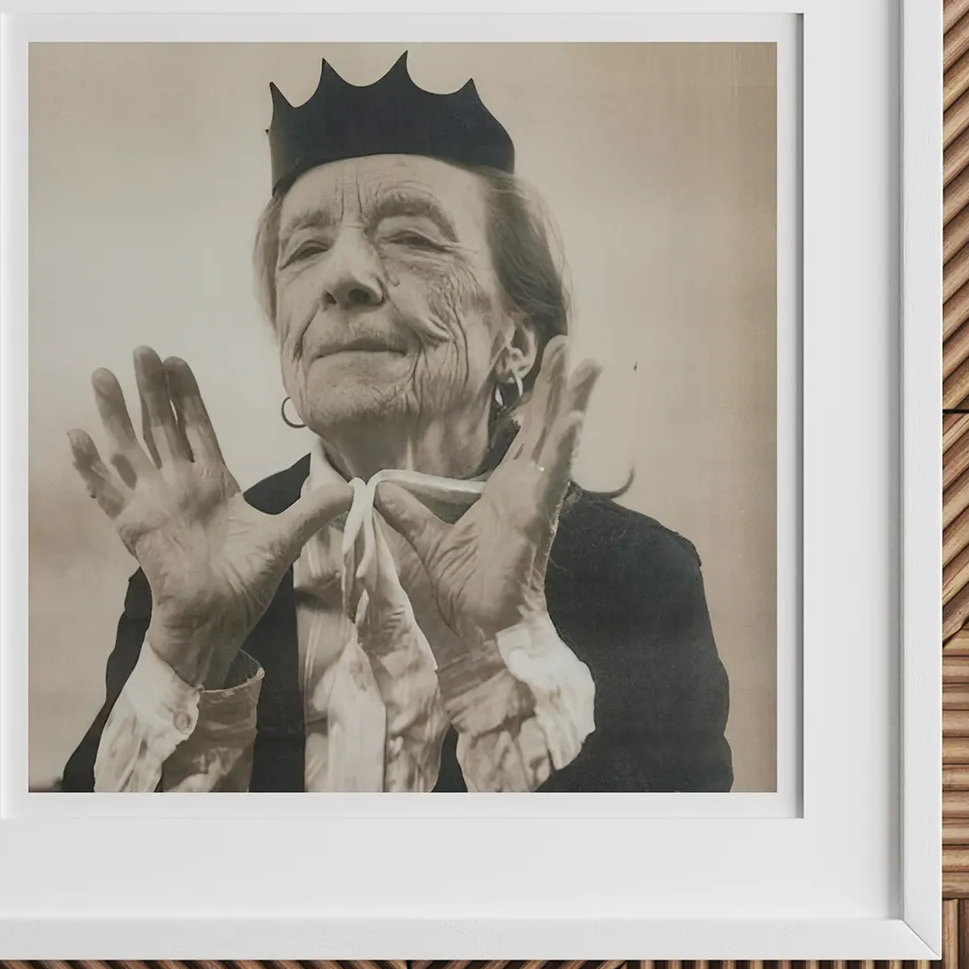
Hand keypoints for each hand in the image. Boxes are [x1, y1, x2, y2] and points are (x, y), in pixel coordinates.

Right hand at [68, 346, 350, 687]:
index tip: (177, 361)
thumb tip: (353, 488)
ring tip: (101, 374)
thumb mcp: (285, 538)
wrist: (219, 622)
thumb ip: (314, 509)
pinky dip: (90, 464)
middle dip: (152, 388)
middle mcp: (179, 484)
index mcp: (212, 481)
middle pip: (162, 425)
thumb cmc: (246, 582)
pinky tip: (76, 435)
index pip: (196, 426)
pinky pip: (106, 489)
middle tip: (142, 349)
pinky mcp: (134, 524)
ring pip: (130, 446)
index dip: (187, 395)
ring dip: (115, 412)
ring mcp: (153, 501)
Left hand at [373, 336, 598, 649]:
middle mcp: (528, 488)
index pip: (525, 434)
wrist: (485, 626)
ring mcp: (537, 499)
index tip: (543, 364)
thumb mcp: (430, 541)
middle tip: (568, 343)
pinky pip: (553, 476)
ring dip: (572, 402)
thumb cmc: (470, 588)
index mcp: (507, 489)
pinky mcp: (537, 516)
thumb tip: (381, 487)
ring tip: (587, 366)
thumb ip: (409, 512)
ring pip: (557, 441)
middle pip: (546, 425)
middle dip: (557, 384)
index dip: (535, 399)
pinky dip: (563, 446)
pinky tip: (574, 418)